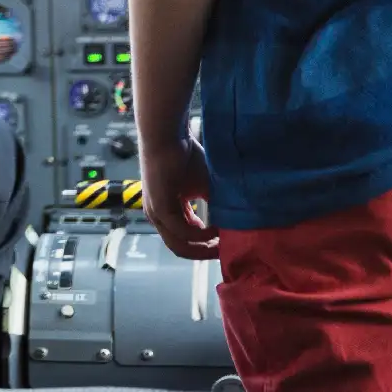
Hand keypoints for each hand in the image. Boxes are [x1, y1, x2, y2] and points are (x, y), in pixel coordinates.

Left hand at [140, 132, 218, 259]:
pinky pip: (181, 232)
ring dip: (204, 247)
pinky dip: (200, 235)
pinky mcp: (159, 208)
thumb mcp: (205, 188)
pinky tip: (215, 230)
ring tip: (224, 242)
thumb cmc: (185, 157)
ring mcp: (156, 214)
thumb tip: (235, 224)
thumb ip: (215, 207)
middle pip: (181, 248)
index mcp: (169, 212)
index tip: (226, 246)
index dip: (205, 247)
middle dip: (205, 254)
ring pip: (179, 245)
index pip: (185, 241)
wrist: (168, 138)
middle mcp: (159, 216)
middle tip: (227, 252)